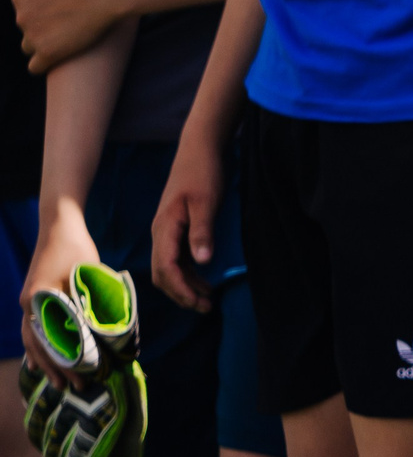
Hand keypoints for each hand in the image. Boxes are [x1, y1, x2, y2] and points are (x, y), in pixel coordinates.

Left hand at [14, 0, 132, 73]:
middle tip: (70, 18)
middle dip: (42, 24)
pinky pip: (35, 67)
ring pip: (30, 45)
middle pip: (27, 25)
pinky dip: (42, 64)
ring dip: (42, 42)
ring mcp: (34, 37)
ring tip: (65, 38)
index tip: (64, 2)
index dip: (43, 4)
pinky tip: (56, 57)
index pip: (24, 5)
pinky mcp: (49, 53)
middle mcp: (21, 17)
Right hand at [17, 217, 99, 386]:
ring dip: (47, 361)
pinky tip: (45, 360)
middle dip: (57, 368)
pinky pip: (35, 330)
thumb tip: (98, 334)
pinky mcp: (34, 299)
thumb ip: (88, 303)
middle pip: (40, 346)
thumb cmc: (76, 247)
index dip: (65, 363)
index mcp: (39, 301)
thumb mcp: (86, 276)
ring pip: (34, 340)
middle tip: (74, 388)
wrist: (59, 224)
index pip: (51, 341)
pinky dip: (41, 347)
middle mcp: (29, 305)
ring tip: (58, 382)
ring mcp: (28, 302)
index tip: (81, 378)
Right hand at [151, 133, 226, 312]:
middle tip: (207, 307)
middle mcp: (160, 233)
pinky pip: (177, 258)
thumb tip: (202, 261)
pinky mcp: (176, 228)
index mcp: (164, 228)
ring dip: (185, 286)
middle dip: (182, 293)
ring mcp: (166, 231)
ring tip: (208, 299)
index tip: (199, 303)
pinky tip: (204, 280)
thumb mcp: (207, 201)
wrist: (199, 149)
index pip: (166, 269)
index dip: (181, 289)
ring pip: (169, 268)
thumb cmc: (203, 173)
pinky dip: (188, 273)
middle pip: (163, 274)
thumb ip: (203, 231)